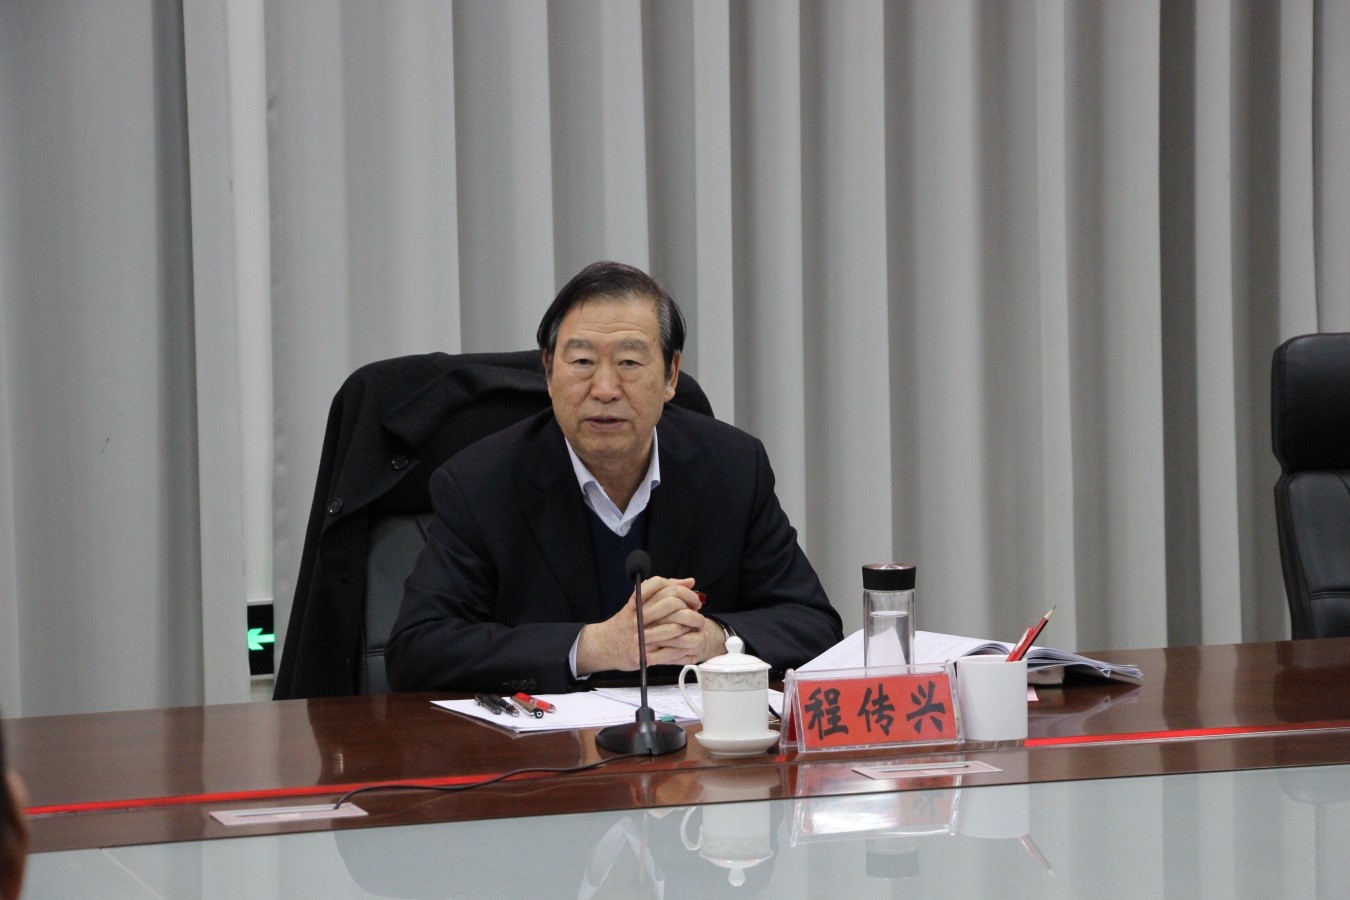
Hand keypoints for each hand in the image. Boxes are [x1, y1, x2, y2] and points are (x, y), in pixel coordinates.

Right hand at [575, 576, 725, 673]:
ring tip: (700, 635)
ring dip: (691, 633)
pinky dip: (684, 653)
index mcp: (641, 599)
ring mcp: (641, 634)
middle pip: (673, 605)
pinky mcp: (642, 653)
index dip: (686, 594)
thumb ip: (666, 589)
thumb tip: (690, 582)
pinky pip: (669, 653)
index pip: (667, 587)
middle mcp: (641, 614)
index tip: (695, 603)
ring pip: (674, 630)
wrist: (604, 644)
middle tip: (699, 619)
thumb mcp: (642, 601)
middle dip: (692, 613)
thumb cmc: (626, 622)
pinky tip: (692, 652)